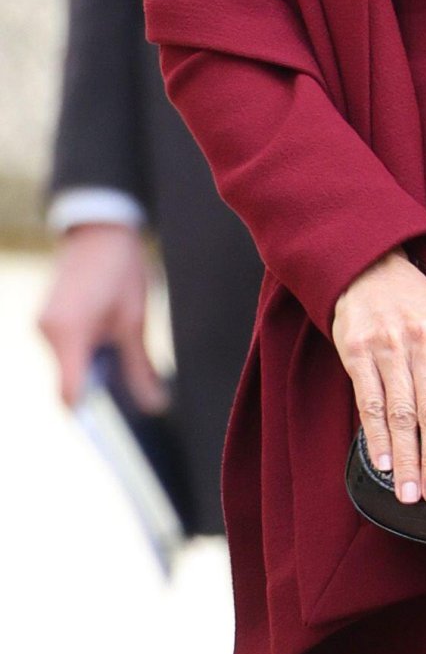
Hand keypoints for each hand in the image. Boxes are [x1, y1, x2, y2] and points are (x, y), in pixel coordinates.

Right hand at [37, 222, 167, 411]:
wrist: (100, 225)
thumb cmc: (121, 266)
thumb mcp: (135, 318)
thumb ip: (140, 366)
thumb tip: (155, 405)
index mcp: (68, 332)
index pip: (70, 394)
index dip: (90, 416)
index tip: (114, 428)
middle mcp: (46, 331)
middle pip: (67, 383)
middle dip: (96, 391)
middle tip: (130, 396)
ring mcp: (42, 324)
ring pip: (65, 367)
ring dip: (90, 370)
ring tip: (122, 358)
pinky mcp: (46, 318)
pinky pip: (62, 350)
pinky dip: (83, 355)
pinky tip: (107, 342)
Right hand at [332, 250, 425, 505]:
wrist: (371, 269)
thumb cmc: (415, 304)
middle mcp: (422, 340)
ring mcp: (388, 346)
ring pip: (400, 412)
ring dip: (406, 456)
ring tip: (410, 490)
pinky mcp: (358, 352)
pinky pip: (369, 402)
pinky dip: (376, 436)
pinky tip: (384, 462)